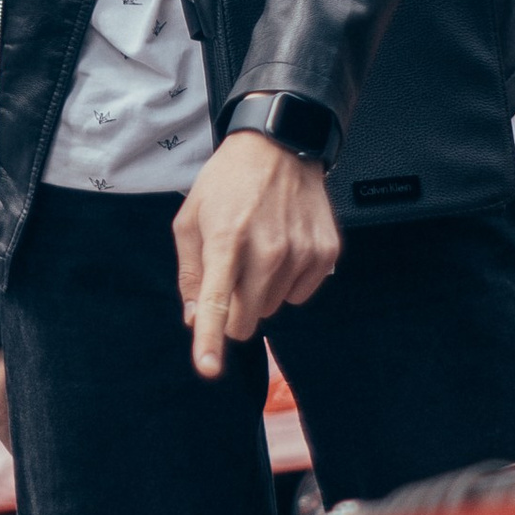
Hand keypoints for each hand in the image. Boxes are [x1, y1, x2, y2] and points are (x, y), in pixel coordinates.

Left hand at [174, 132, 339, 379]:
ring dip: (260, 292)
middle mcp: (267, 249)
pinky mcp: (325, 252)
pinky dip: (287, 282)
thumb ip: (189, 272)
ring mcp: (300, 251)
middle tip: (230, 276)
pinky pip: (300, 295)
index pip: (217, 301)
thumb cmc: (227, 182)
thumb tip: (194, 319)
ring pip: (272, 308)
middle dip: (233, 312)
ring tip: (257, 249)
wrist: (279, 145)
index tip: (208, 368)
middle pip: (247, 319)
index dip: (210, 340)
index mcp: (225, 239)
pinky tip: (282, 249)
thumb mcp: (190, 218)